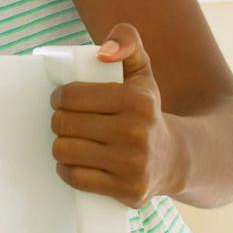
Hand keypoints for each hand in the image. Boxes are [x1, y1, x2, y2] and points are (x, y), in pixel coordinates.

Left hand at [48, 23, 187, 209]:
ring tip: (71, 140)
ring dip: (61, 145)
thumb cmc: (145, 109)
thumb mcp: (141, 70)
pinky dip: (67, 170)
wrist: (173, 157)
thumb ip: (126, 41)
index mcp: (138, 100)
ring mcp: (133, 165)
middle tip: (66, 121)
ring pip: (65, 151)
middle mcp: (137, 133)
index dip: (59, 97)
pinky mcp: (127, 191)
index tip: (62, 100)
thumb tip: (104, 53)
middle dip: (59, 121)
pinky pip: (76, 178)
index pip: (72, 96)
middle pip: (64, 124)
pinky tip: (75, 162)